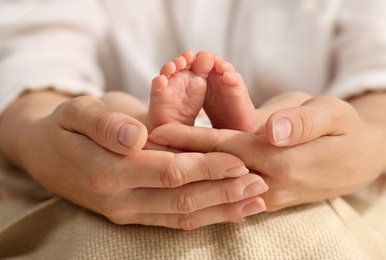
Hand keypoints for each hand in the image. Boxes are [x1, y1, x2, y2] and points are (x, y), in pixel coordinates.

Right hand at [0, 91, 267, 228]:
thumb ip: (105, 124)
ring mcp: (127, 211)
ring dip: (222, 210)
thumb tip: (137, 135)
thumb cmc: (65, 127)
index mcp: (109, 171)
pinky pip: (173, 220)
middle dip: (224, 192)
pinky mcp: (132, 215)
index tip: (240, 160)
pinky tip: (230, 212)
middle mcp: (120, 199)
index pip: (169, 171)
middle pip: (182, 199)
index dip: (207, 167)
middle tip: (261, 183)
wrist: (43, 152)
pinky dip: (205, 217)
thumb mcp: (77, 113)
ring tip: (256, 202)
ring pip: (182, 215)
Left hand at [149, 95, 385, 210]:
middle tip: (141, 151)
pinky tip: (184, 180)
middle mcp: (268, 182)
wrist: (361, 160)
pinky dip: (205, 185)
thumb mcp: (331, 115)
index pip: (223, 148)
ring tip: (154, 165)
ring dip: (185, 175)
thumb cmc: (346, 131)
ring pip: (216, 186)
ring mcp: (266, 195)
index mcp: (280, 160)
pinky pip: (228, 193)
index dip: (188, 139)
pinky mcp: (266, 198)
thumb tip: (269, 130)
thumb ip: (300, 122)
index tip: (156, 132)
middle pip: (212, 170)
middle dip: (177, 159)